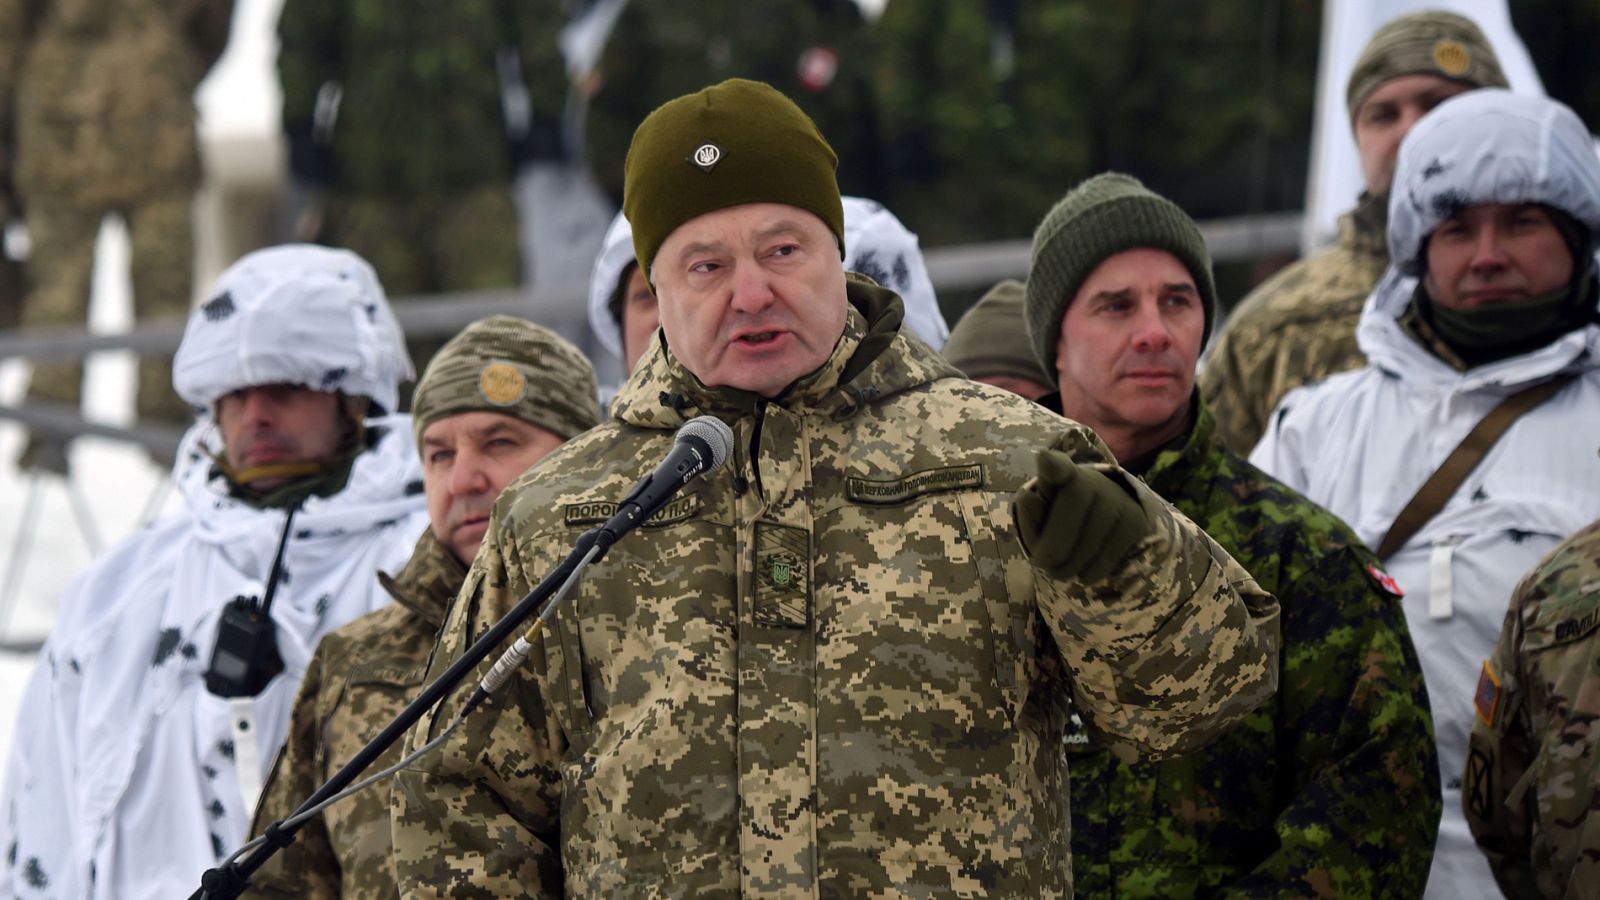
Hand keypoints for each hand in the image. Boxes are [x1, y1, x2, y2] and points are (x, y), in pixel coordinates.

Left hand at [1014, 449, 1150, 582]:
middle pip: (1071, 521)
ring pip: (1092, 542)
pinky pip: (1113, 553)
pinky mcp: (1137, 520)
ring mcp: (1119, 499)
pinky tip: (1084, 573)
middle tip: (1045, 567)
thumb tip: (1028, 499)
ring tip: (1061, 573)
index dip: (1052, 464)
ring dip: (1072, 565)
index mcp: (1064, 474)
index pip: (1058, 467)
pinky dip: (1094, 570)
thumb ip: (1030, 511)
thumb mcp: (1040, 510)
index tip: (1044, 457)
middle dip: (1055, 551)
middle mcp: (1094, 480)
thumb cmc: (1061, 512)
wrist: (1102, 513)